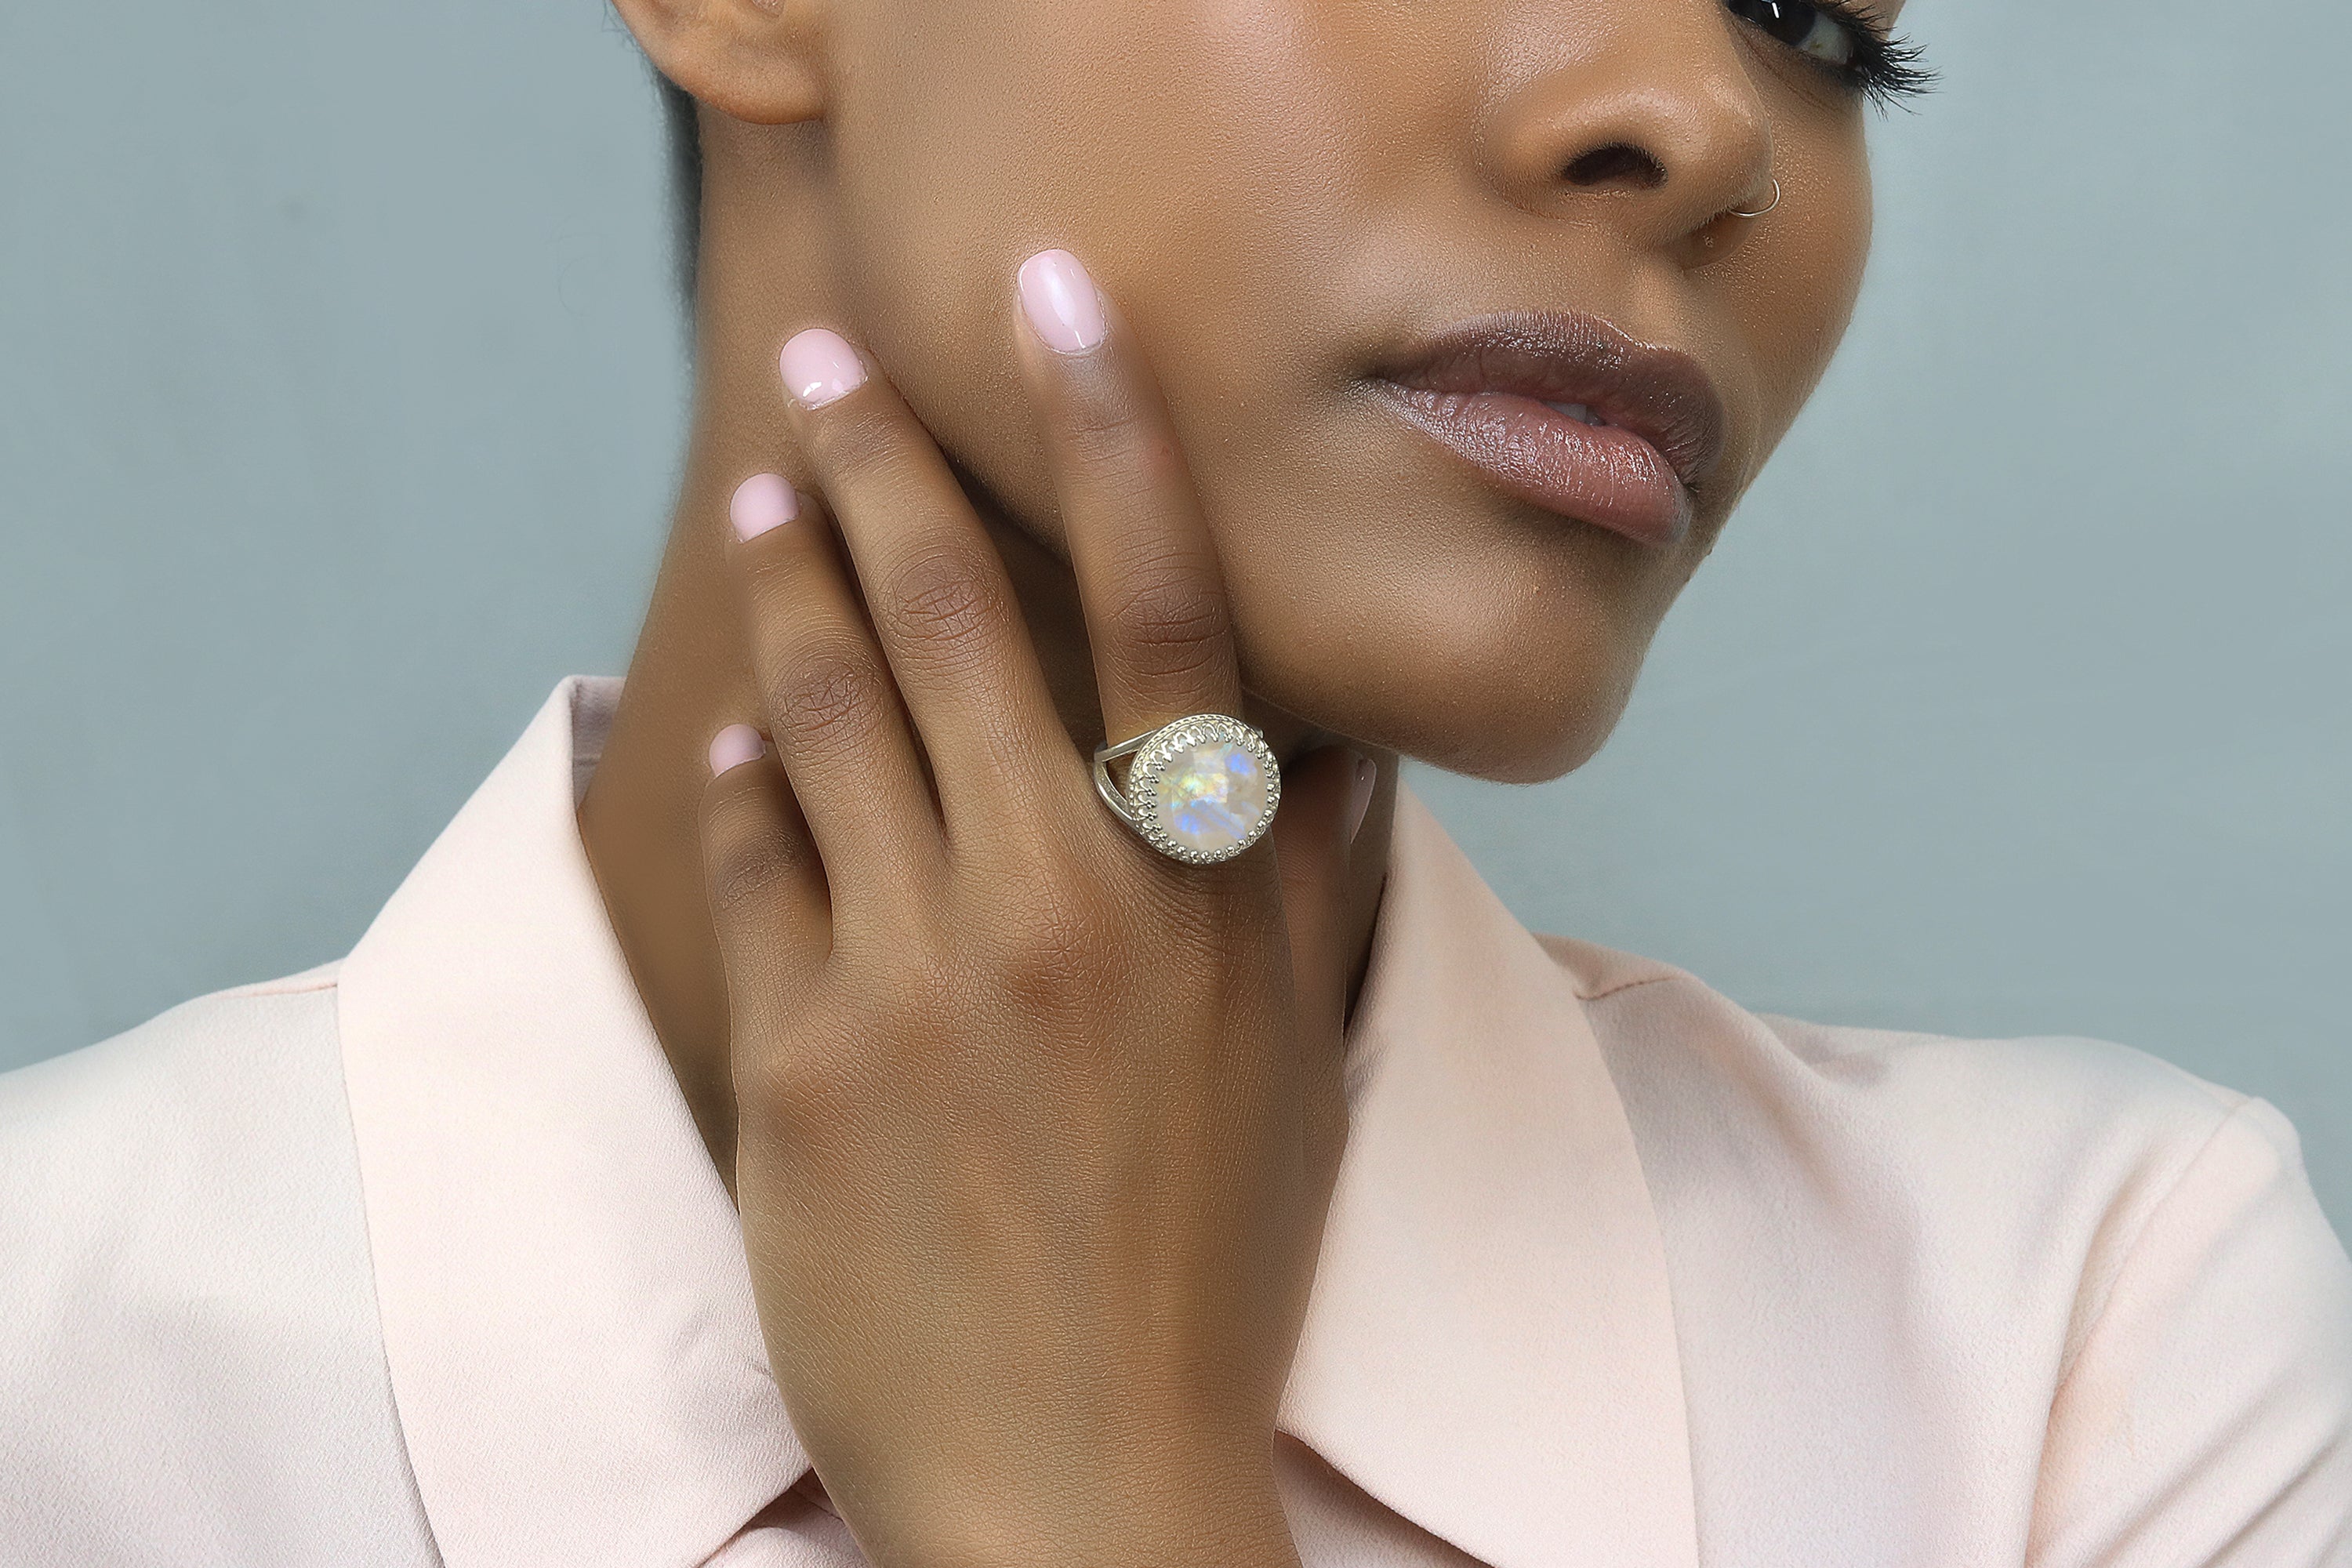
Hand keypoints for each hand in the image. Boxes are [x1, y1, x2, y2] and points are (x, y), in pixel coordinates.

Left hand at [698, 250, 1377, 1567]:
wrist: (1076, 1476)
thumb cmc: (1204, 1270)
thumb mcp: (1293, 1073)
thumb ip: (1303, 893)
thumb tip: (1319, 752)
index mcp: (1197, 898)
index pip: (1165, 611)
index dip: (1110, 433)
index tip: (1058, 306)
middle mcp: (1061, 906)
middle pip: (960, 625)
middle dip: (883, 468)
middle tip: (826, 363)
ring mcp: (919, 977)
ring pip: (835, 717)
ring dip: (795, 584)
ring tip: (769, 494)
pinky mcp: (800, 1059)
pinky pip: (760, 868)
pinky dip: (745, 777)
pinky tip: (732, 722)